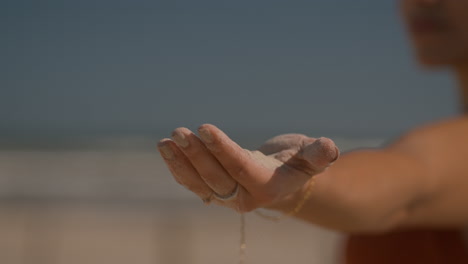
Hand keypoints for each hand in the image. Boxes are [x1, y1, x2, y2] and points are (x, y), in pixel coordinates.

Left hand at [157, 124, 338, 211]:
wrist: (282, 178)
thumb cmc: (297, 163)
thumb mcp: (311, 157)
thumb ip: (318, 155)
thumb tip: (329, 148)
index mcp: (267, 187)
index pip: (240, 168)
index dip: (222, 149)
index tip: (203, 128)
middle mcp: (243, 197)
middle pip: (215, 176)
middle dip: (196, 155)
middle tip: (179, 132)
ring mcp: (226, 196)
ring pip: (199, 182)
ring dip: (181, 162)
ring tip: (166, 142)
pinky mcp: (214, 191)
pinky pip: (193, 182)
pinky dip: (178, 168)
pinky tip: (167, 151)